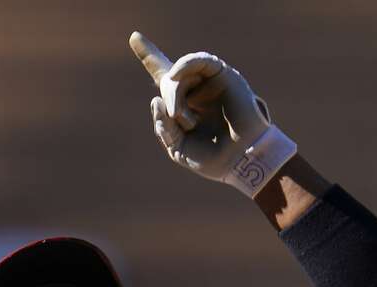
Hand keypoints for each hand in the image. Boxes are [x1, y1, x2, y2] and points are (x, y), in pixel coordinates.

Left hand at [129, 32, 295, 197]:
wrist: (241, 159)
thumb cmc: (212, 158)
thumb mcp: (178, 146)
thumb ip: (163, 126)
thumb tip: (155, 99)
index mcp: (184, 106)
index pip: (164, 78)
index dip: (150, 57)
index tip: (134, 37)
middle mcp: (196, 90)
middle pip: (168, 81)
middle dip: (169, 100)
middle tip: (180, 121)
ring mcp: (209, 82)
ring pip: (180, 74)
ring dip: (175, 95)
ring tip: (182, 116)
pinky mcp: (223, 75)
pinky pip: (200, 61)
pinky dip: (185, 65)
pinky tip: (176, 75)